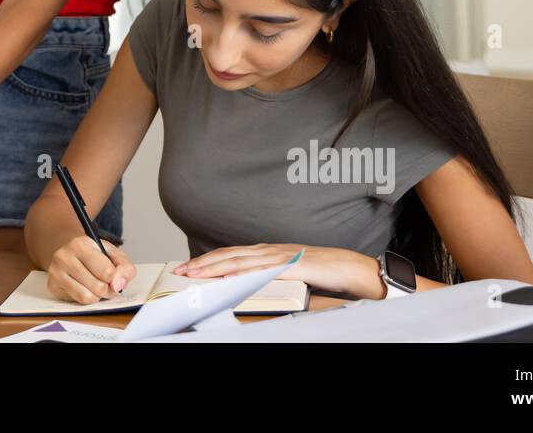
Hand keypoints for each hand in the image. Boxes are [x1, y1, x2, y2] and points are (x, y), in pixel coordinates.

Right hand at [45, 235, 138, 304]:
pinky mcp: (52, 285)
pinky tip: (85, 288)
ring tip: (97, 287)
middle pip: (98, 287)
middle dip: (108, 289)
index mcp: (81, 244)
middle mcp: (64, 256)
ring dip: (98, 296)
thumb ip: (124, 266)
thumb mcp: (112, 252)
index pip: (106, 272)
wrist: (68, 250)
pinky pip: (77, 301)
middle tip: (107, 284)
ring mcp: (56, 271)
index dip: (116, 278)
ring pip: (87, 297)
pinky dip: (86, 298)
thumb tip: (119, 284)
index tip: (114, 275)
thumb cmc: (92, 253)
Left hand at [174, 243, 382, 297]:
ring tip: (195, 275)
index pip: (231, 254)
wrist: (352, 267)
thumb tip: (249, 282)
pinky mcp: (291, 267)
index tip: (188, 267)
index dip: (208, 260)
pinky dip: (242, 275)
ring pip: (239, 262)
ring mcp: (280, 257)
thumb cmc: (324, 271)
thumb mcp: (290, 272)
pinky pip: (262, 272)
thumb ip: (270, 274)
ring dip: (214, 268)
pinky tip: (228, 279)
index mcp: (268, 251)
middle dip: (203, 263)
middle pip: (229, 255)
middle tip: (180, 271)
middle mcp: (270, 250)